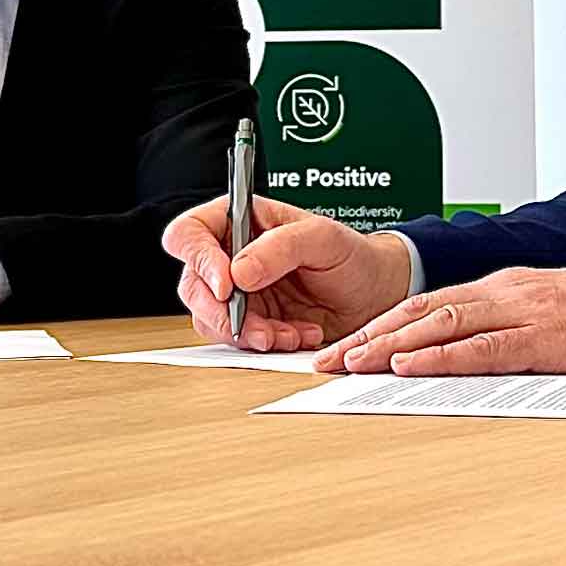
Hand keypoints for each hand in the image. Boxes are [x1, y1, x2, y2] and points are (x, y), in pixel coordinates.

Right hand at [163, 196, 412, 351]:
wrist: (375, 295)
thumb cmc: (352, 255)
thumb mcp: (323, 238)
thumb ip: (280, 247)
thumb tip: (239, 271)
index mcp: (239, 220)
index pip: (190, 233)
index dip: (198, 259)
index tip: (227, 285)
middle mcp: (230, 255)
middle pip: (193, 284)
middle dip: (222, 311)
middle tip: (259, 326)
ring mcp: (237, 292)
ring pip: (211, 318)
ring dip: (248, 333)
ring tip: (288, 333)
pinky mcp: (250, 322)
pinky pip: (238, 340)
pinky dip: (266, 344)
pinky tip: (297, 335)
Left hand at [314, 261, 565, 376]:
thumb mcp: (555, 317)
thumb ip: (513, 332)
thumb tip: (474, 359)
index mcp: (504, 290)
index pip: (427, 306)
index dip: (380, 327)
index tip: (344, 349)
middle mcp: (504, 294)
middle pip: (420, 312)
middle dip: (367, 337)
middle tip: (324, 362)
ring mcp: (523, 313)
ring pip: (440, 325)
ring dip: (390, 346)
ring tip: (350, 364)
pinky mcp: (547, 338)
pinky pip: (484, 348)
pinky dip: (441, 357)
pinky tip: (411, 366)